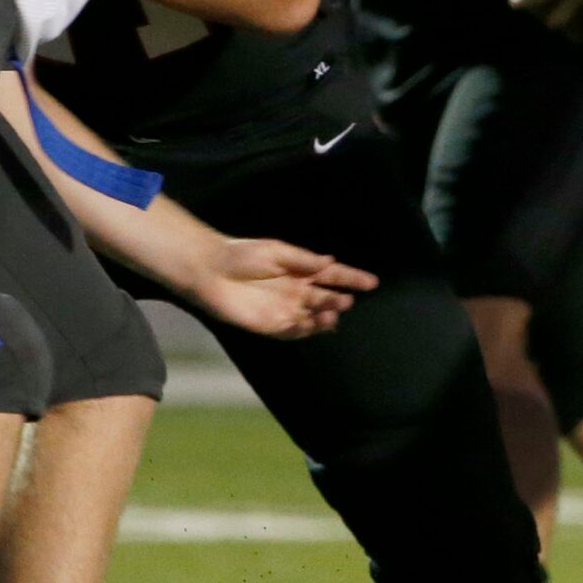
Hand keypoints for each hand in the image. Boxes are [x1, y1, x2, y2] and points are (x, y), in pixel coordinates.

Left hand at [191, 237, 378, 339]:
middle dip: (337, 300)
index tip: (372, 282)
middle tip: (345, 300)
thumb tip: (330, 262)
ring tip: (332, 314)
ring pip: (312, 318)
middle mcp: (296, 291)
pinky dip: (303, 330)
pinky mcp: (269, 325)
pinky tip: (311, 324)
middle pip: (324, 298)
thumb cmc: (241, 255)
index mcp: (300, 271)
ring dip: (324, 318)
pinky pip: (291, 331)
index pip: (332, 275)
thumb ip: (303, 260)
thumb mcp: (275, 251)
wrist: (210, 271)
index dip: (352, 278)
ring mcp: (284, 309)